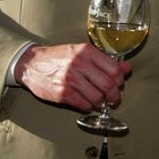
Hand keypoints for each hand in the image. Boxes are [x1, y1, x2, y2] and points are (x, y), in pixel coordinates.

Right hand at [14, 43, 130, 111]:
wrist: (31, 64)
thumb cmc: (59, 57)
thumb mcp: (82, 53)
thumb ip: (105, 61)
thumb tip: (126, 68)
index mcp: (87, 52)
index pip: (114, 69)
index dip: (120, 80)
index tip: (119, 84)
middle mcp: (79, 64)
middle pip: (108, 85)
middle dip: (114, 95)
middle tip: (114, 98)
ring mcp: (70, 80)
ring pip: (97, 97)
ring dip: (101, 102)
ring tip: (99, 100)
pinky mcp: (62, 93)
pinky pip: (84, 104)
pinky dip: (89, 106)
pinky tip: (87, 103)